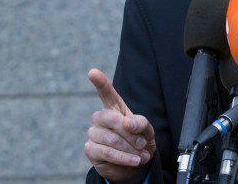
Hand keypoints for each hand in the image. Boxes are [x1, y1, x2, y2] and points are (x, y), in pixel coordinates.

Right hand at [84, 68, 155, 183]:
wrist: (134, 165)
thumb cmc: (139, 142)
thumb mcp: (146, 130)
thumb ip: (140, 123)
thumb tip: (128, 123)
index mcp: (115, 108)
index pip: (106, 93)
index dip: (100, 82)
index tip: (93, 72)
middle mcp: (101, 117)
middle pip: (111, 118)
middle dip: (130, 132)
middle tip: (143, 142)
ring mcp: (94, 132)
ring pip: (111, 138)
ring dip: (129, 148)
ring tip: (140, 154)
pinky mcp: (90, 149)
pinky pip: (106, 152)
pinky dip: (123, 158)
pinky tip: (134, 161)